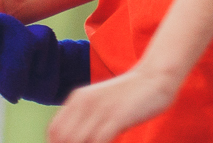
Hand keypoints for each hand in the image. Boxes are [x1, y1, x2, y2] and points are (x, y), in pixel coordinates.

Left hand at [46, 67, 179, 142]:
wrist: (158, 75)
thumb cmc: (132, 93)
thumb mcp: (102, 101)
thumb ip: (88, 117)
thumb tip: (77, 139)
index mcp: (78, 98)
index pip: (54, 132)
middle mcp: (86, 103)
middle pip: (63, 139)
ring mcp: (102, 109)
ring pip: (77, 142)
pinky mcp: (118, 115)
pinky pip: (98, 141)